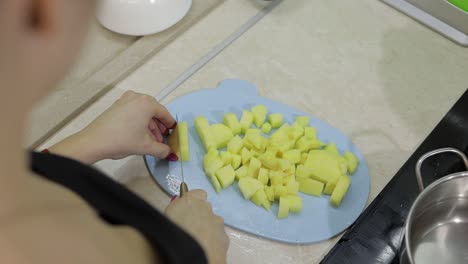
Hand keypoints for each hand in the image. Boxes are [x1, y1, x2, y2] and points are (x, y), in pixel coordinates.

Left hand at [48, 91, 177, 163]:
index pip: (164, 113)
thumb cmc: (121, 140)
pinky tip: (140, 135)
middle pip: (154, 112)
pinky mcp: (117, 106)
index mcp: (147, 103)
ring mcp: (125, 100)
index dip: (170, 125)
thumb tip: (171, 154)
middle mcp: (137, 97)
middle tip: (163, 139)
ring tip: (151, 141)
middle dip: (159, 126)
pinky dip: (139, 122)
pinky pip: (134, 112)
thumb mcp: (146, 146)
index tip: (174, 133)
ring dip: (150, 126)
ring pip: (143, 112)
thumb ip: (162, 150)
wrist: (94, 141)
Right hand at [165, 190, 228, 263]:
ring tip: (196, 241)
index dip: (194, 201)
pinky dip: (213, 241)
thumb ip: (176, 207)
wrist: (194, 253)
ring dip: (206, 229)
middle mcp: (208, 208)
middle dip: (200, 216)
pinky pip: (218, 236)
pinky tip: (205, 249)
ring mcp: (218, 222)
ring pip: (213, 223)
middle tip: (189, 228)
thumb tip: (180, 203)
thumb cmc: (175, 231)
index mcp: (193, 199)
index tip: (188, 209)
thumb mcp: (168, 215)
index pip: (199, 194)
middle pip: (206, 209)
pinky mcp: (224, 236)